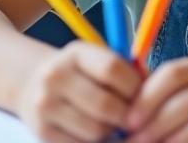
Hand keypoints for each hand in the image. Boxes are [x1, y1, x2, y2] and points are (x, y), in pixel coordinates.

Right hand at [16, 41, 141, 142]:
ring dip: (111, 132)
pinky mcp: (41, 131)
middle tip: (132, 118)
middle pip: (106, 105)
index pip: (113, 69)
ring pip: (96, 130)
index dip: (135, 87)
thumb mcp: (97, 62)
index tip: (143, 95)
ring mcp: (45, 104)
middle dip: (127, 116)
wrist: (33, 86)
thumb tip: (154, 93)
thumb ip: (125, 73)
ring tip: (112, 124)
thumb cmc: (80, 75)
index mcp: (76, 53)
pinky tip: (96, 134)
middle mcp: (55, 75)